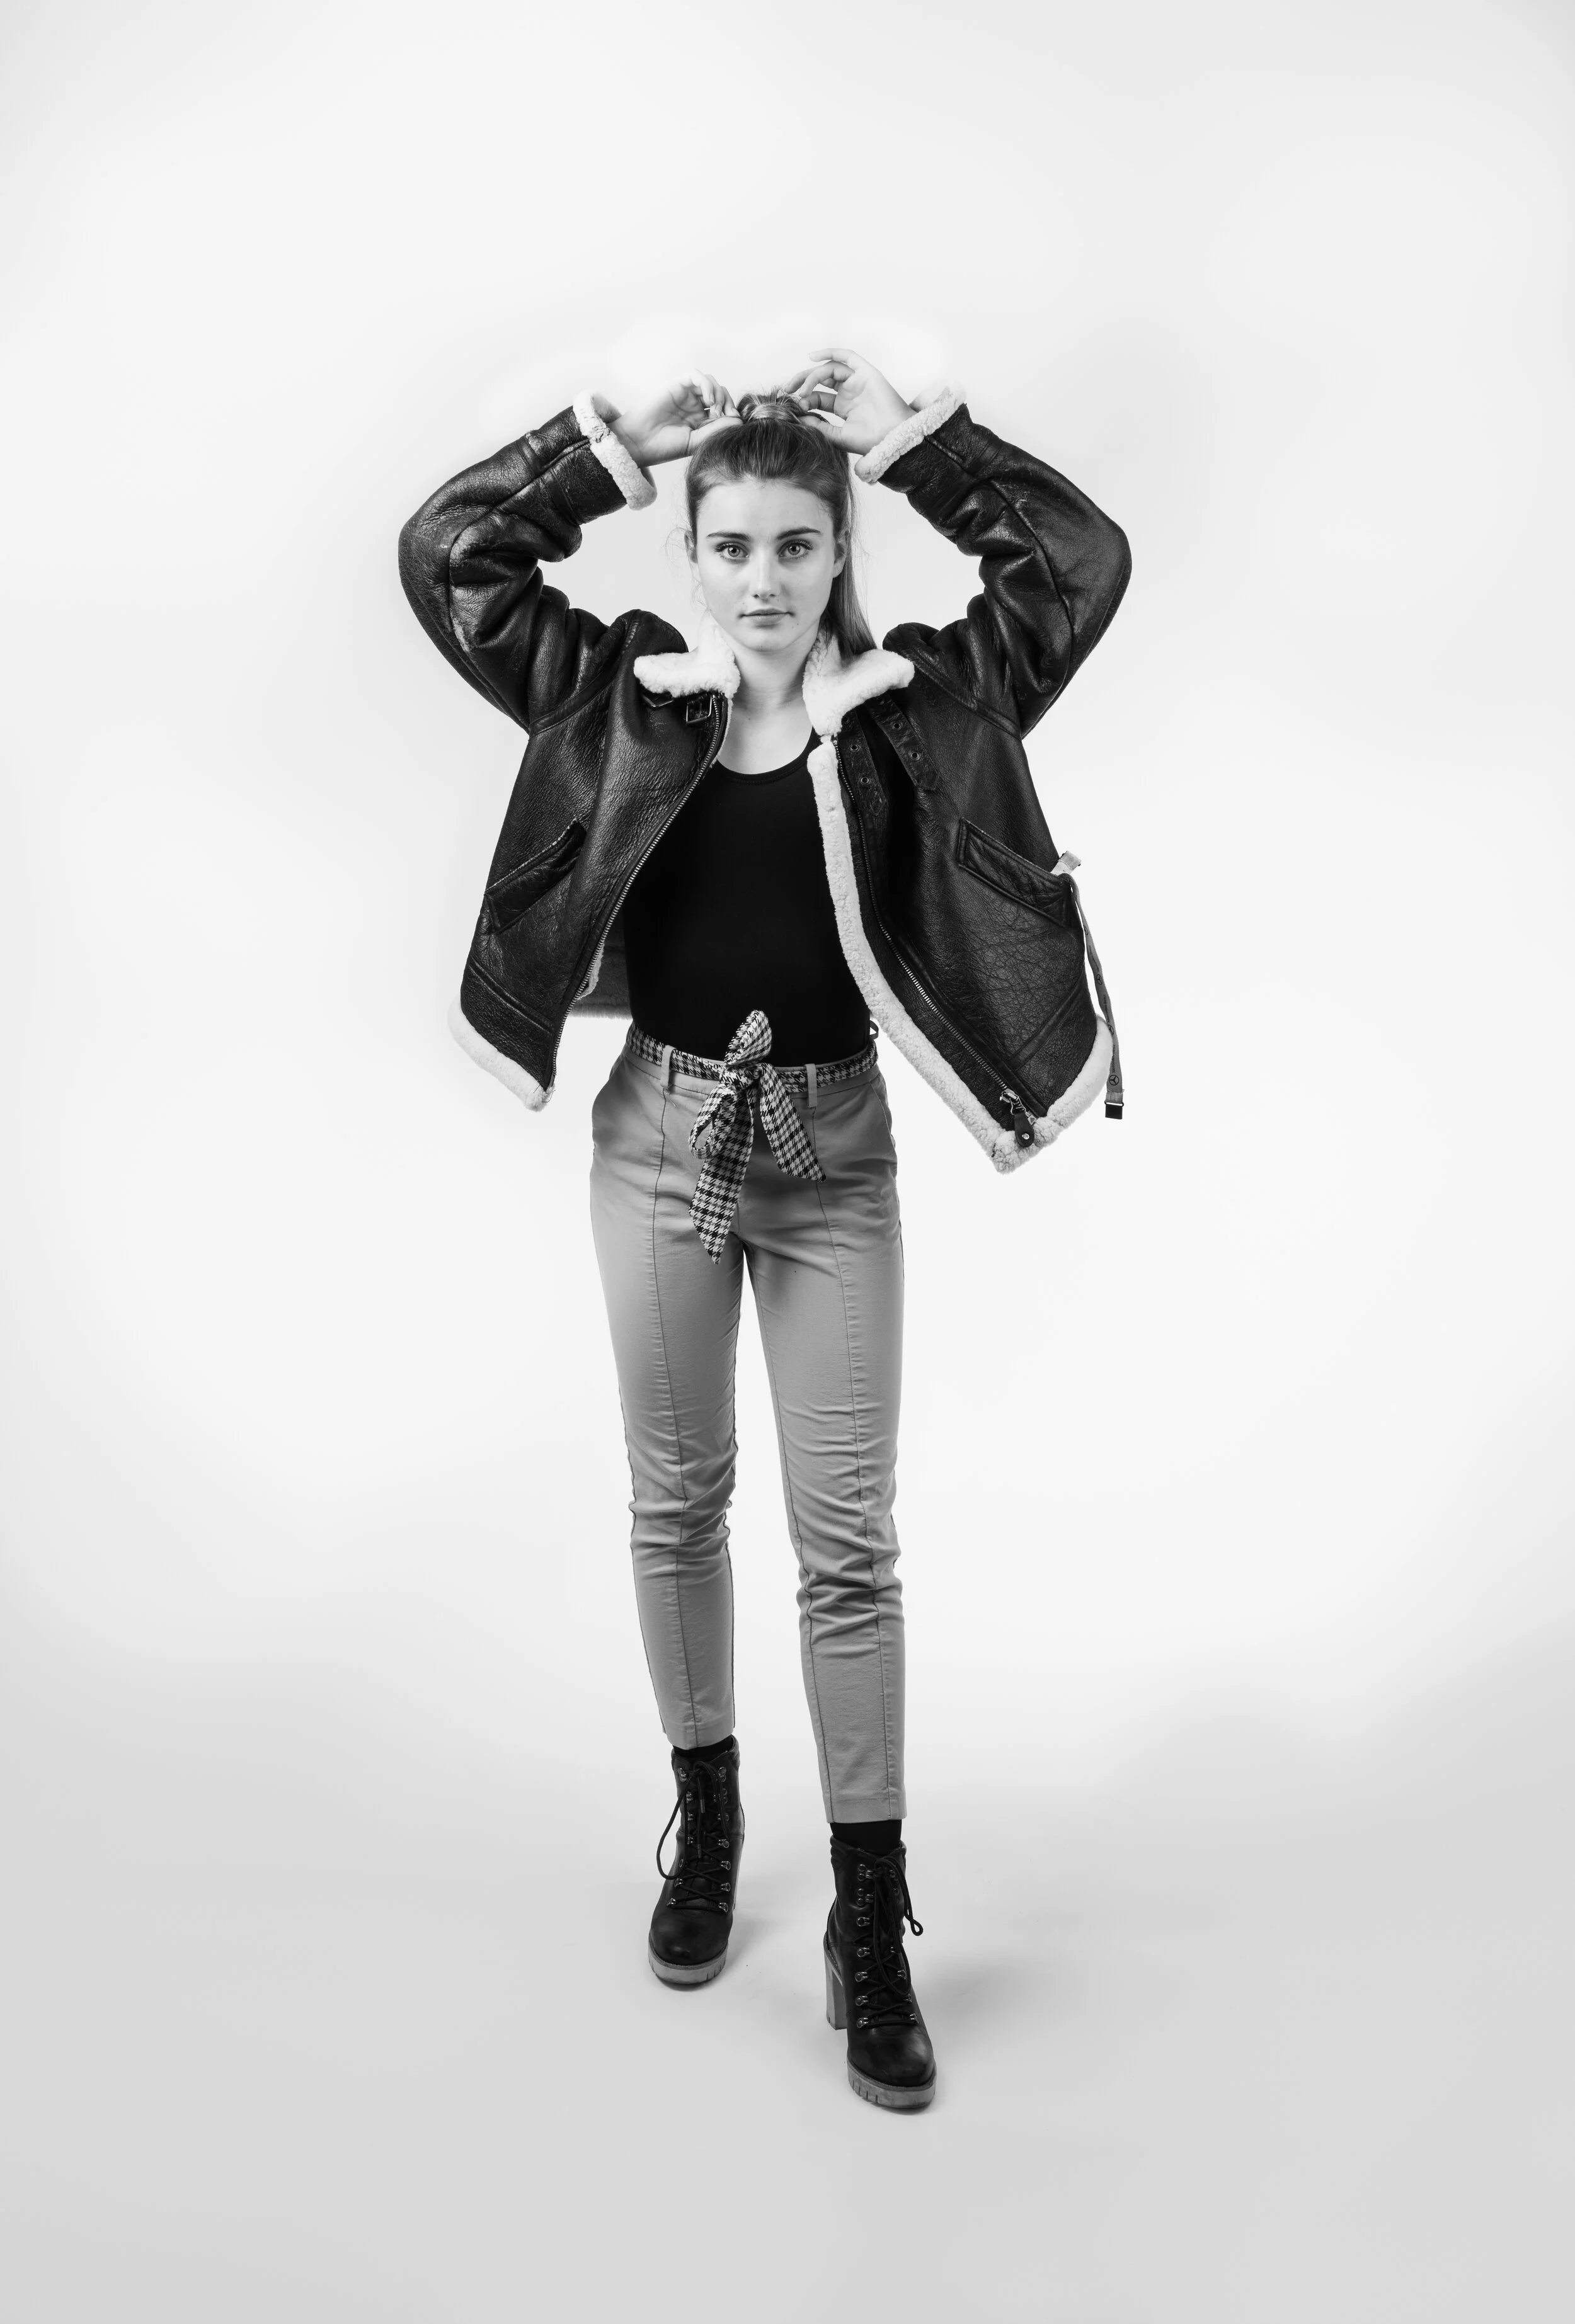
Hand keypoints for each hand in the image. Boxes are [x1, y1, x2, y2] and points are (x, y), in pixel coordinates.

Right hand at [599, 372, 740, 468]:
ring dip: (719, 393)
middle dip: (728, 402)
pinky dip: (707, 384)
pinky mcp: (676, 385)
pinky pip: (696, 376)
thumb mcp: (696, 442)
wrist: (639, 444)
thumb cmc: (663, 447)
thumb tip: (739, 420)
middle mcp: (694, 405)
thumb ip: (716, 430)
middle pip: (720, 393)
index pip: (724, 408)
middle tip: (726, 415)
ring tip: (715, 409)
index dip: (732, 412)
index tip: (735, 422)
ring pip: (710, 382)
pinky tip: (709, 400)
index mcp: (700, 420)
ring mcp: (685, 394)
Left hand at [783, 348, 912, 457]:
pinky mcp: (865, 372)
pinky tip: (812, 357)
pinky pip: (847, 356)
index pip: (817, 398)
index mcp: (842, 407)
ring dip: (812, 376)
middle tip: (787, 389)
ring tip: (802, 390)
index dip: (804, 399)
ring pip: (829, 370)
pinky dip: (830, 352)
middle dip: (801, 382)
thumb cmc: (871, 442)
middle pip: (820, 380)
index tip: (794, 407)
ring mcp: (857, 381)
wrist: (893, 440)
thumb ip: (819, 426)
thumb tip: (798, 417)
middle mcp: (848, 392)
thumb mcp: (838, 437)